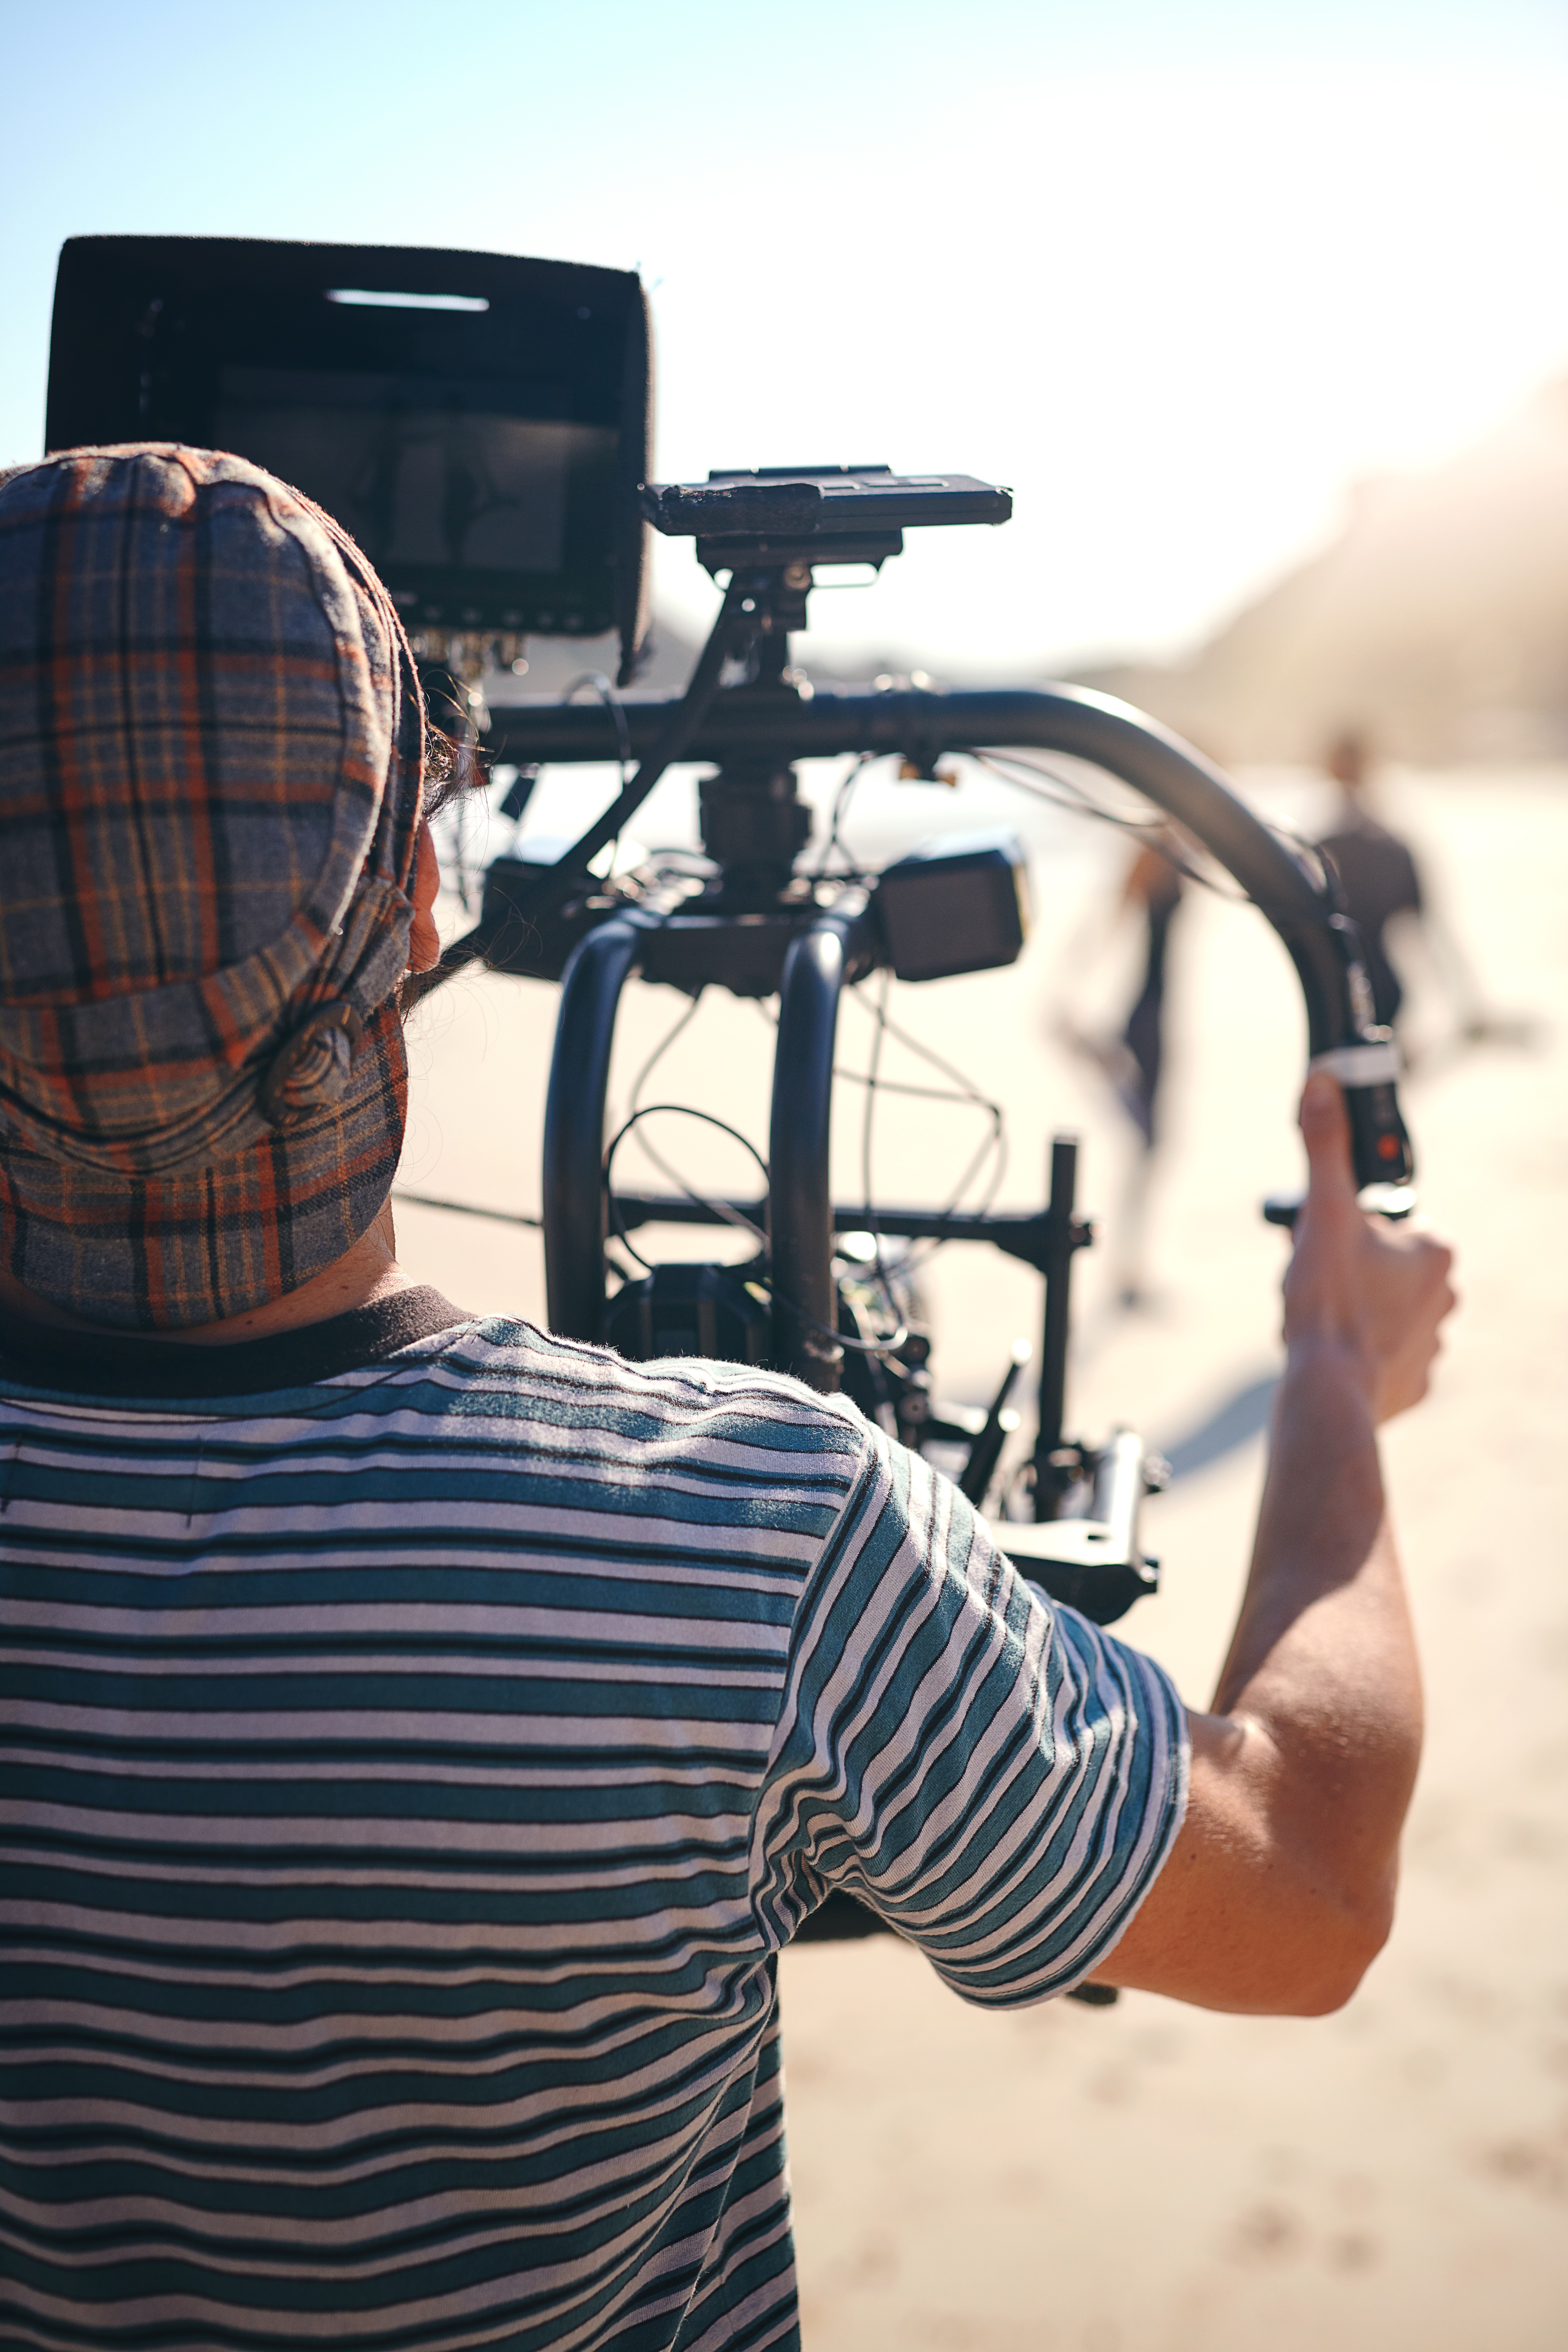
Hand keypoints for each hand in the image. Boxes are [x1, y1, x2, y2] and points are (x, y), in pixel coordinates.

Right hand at [1283, 1072, 1455, 1423]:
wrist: (1328, 1390)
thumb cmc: (1329, 1302)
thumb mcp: (1321, 1212)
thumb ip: (1324, 1145)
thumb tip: (1323, 1082)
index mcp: (1435, 1251)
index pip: (1388, 1227)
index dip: (1347, 1233)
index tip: (1323, 1248)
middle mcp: (1447, 1297)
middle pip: (1385, 1270)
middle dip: (1348, 1273)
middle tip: (1315, 1286)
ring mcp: (1435, 1345)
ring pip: (1384, 1315)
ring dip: (1353, 1314)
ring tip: (1320, 1323)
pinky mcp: (1415, 1384)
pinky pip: (1385, 1360)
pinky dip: (1360, 1357)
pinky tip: (1333, 1356)